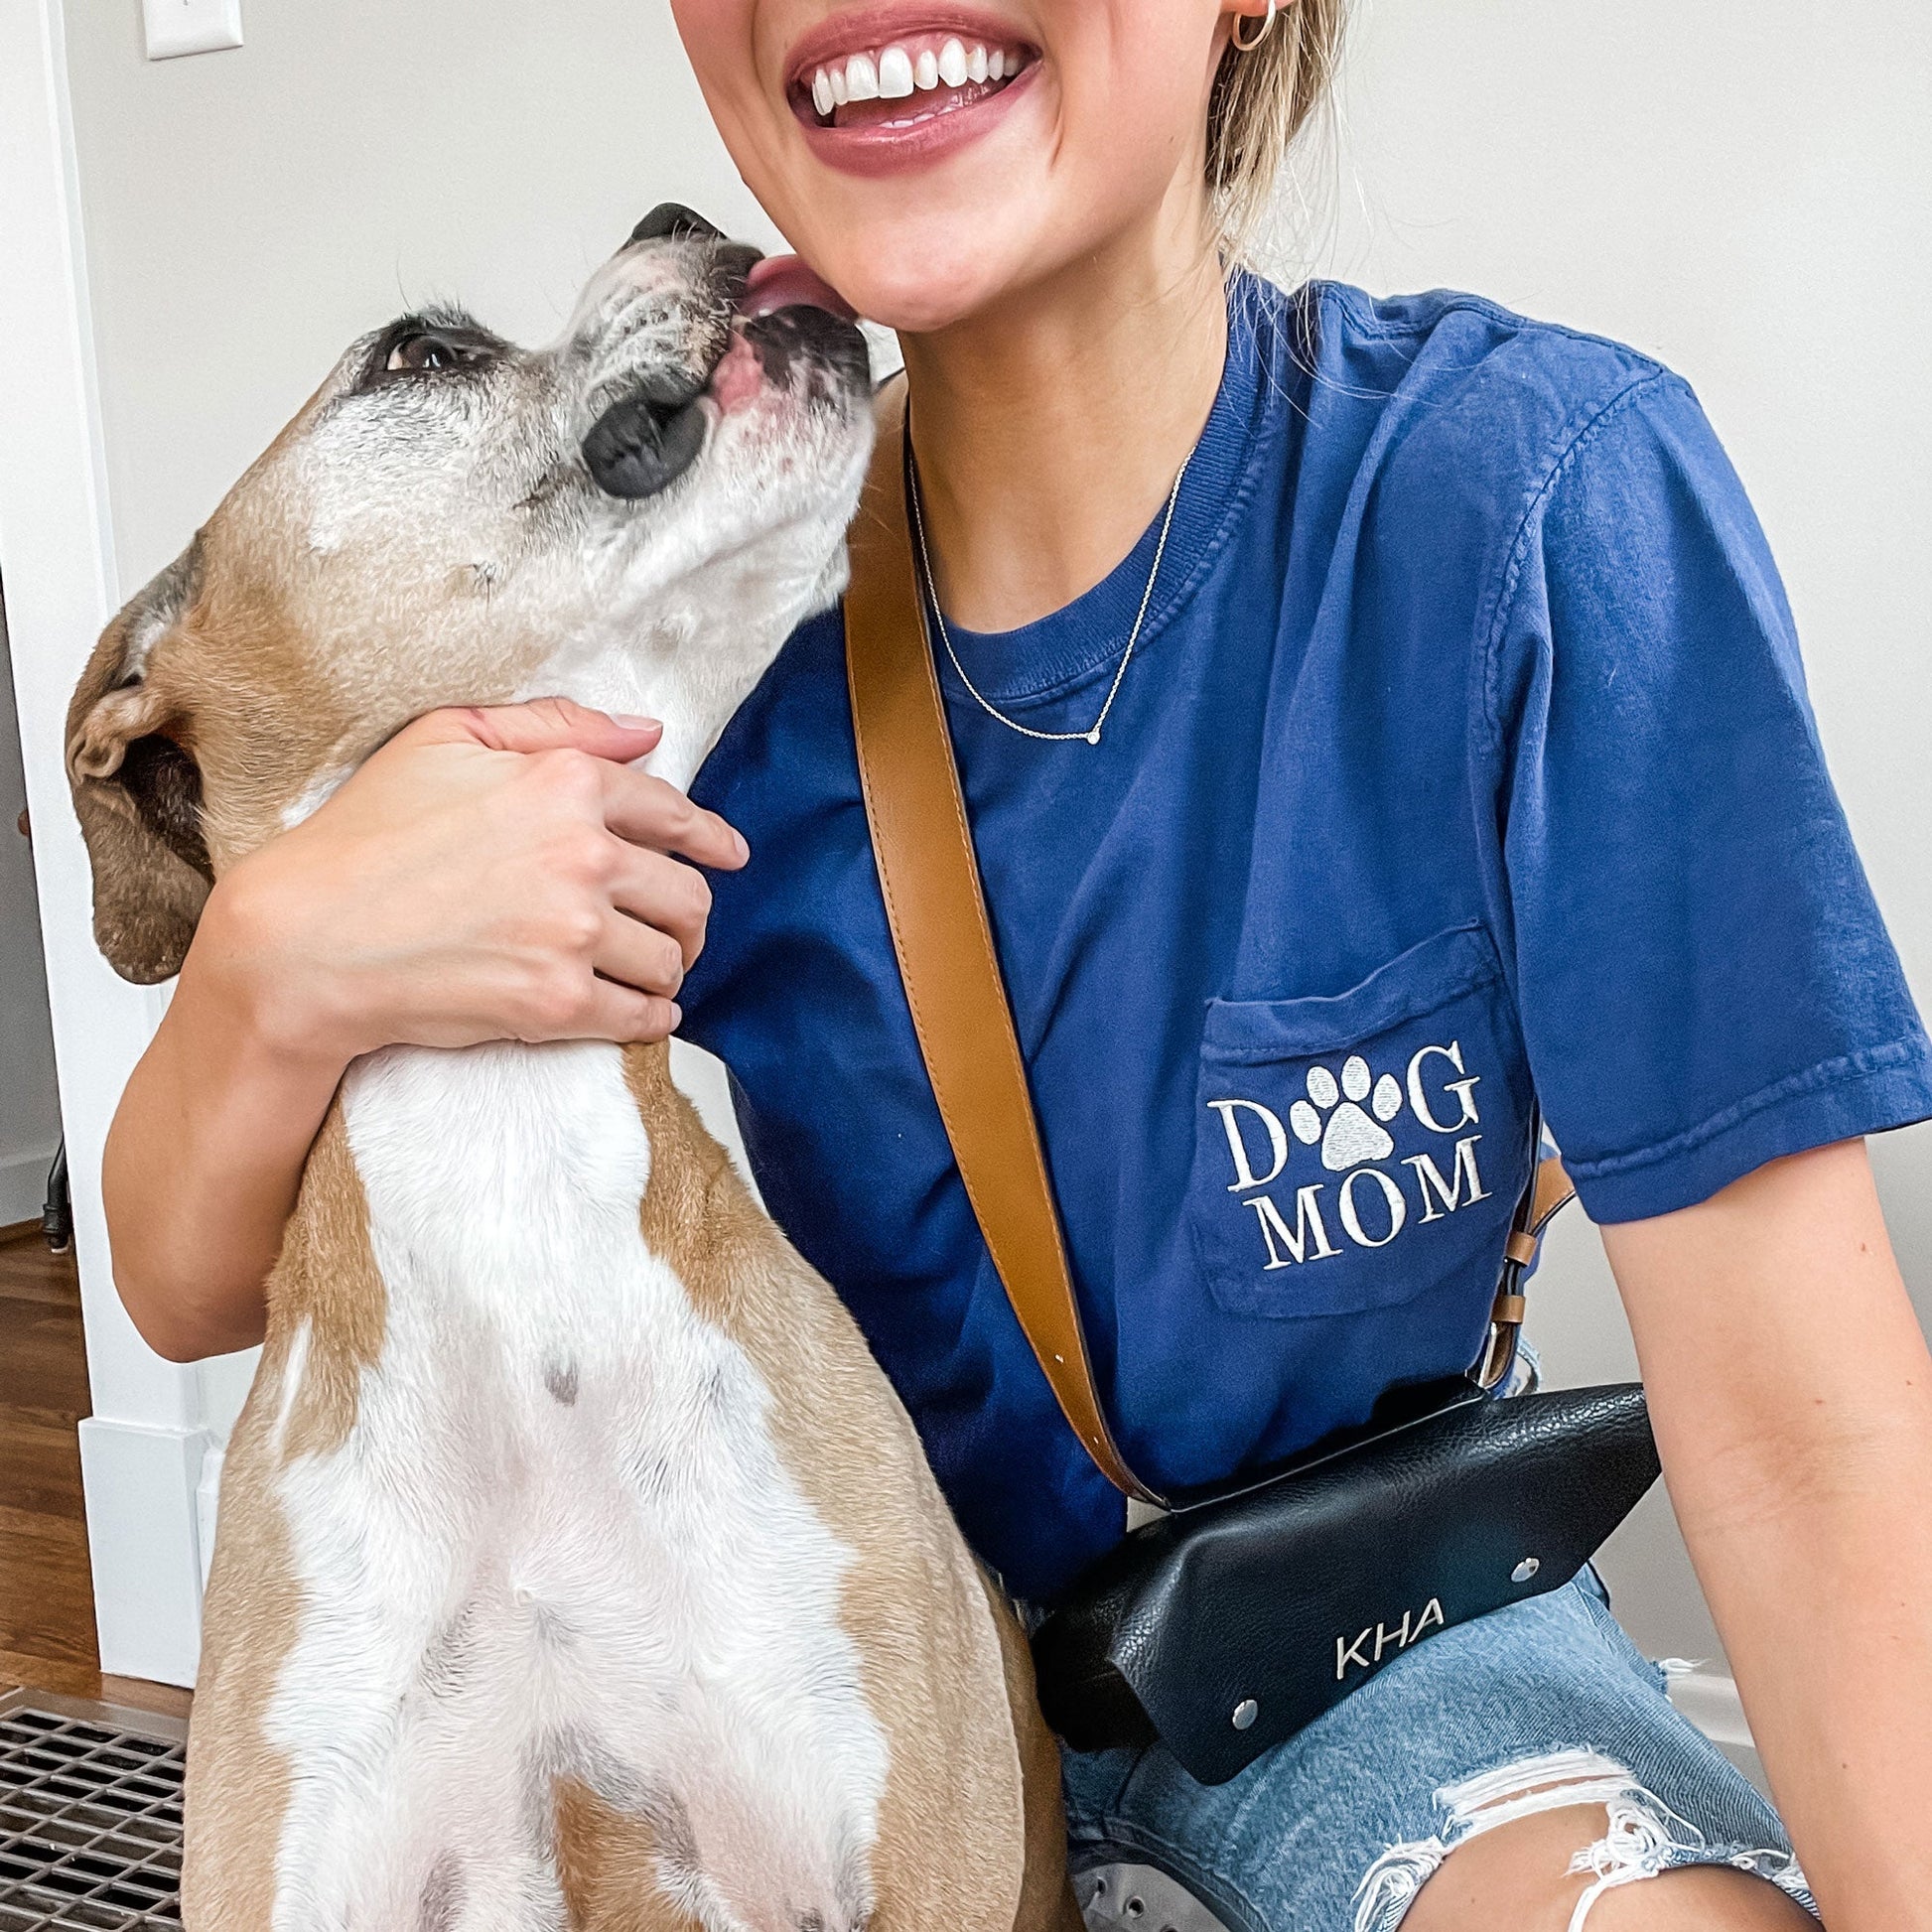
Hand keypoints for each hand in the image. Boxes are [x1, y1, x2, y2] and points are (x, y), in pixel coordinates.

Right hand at [202, 697, 747, 1062]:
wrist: (305, 941)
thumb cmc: (364, 837)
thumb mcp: (447, 739)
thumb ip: (555, 725)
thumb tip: (646, 732)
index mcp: (565, 783)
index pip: (672, 813)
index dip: (710, 839)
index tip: (729, 856)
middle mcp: (582, 855)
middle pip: (686, 895)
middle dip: (688, 915)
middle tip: (676, 930)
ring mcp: (573, 934)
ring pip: (670, 958)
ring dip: (668, 968)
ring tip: (650, 971)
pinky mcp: (556, 1003)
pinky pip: (641, 1016)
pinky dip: (652, 1018)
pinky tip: (643, 1013)